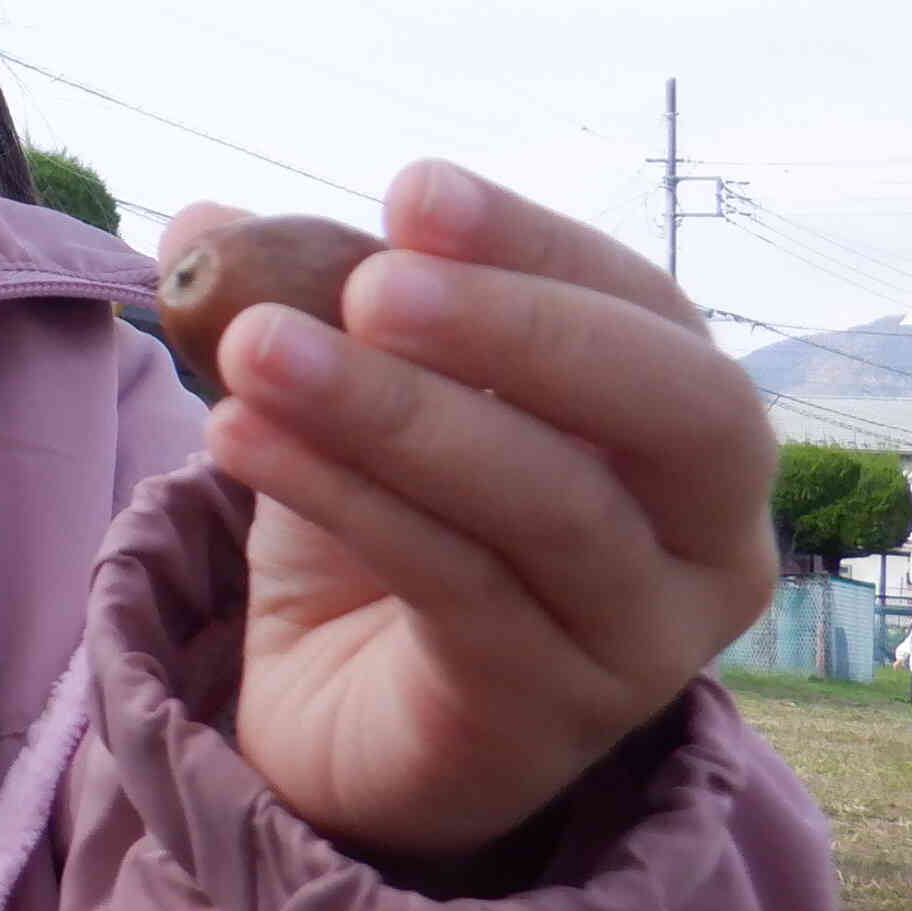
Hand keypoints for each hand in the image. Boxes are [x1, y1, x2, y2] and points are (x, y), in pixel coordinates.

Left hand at [161, 162, 778, 863]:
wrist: (344, 719)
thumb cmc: (384, 534)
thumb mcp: (346, 397)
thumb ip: (300, 299)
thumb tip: (203, 218)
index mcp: (684, 425)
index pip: (649, 310)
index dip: (537, 244)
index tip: (413, 191)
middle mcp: (707, 537)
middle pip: (679, 413)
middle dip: (523, 329)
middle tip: (374, 284)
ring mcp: (642, 640)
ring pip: (548, 507)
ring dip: (392, 413)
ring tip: (253, 348)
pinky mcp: (545, 714)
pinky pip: (456, 587)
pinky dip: (343, 496)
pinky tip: (239, 434)